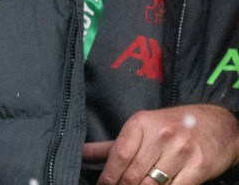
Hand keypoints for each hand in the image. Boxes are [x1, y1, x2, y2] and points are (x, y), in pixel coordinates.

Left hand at [88, 104, 238, 184]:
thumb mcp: (141, 127)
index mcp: (141, 123)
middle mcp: (161, 135)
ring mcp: (181, 151)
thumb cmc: (173, 126)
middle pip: (133, 173)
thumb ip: (111, 145)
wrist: (219, 124)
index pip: (118, 155)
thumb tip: (81, 154)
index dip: (107, 177)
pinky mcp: (199, 167)